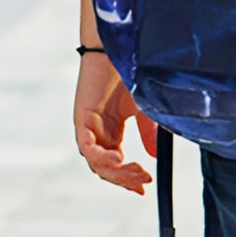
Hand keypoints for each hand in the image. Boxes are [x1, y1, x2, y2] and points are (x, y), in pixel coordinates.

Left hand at [73, 51, 157, 193]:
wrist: (119, 49)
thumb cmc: (129, 74)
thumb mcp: (143, 109)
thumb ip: (148, 133)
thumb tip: (154, 157)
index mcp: (111, 132)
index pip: (116, 165)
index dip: (128, 179)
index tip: (145, 187)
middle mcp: (98, 133)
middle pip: (106, 169)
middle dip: (125, 179)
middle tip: (144, 180)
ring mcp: (88, 128)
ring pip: (97, 163)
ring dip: (117, 172)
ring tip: (137, 171)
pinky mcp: (81, 119)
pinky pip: (88, 147)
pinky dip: (102, 157)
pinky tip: (119, 157)